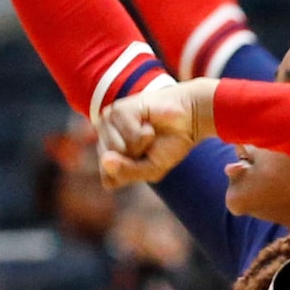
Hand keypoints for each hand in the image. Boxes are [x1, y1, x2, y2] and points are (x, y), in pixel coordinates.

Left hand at [95, 78, 214, 187]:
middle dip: (137, 159)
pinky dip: (147, 134)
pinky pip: (131, 136)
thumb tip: (106, 160)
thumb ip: (127, 173)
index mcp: (106, 155)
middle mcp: (101, 137)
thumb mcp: (151, 170)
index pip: (109, 180)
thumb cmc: (169, 145)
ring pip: (118, 150)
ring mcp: (107, 122)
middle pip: (111, 165)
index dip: (133, 175)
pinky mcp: (117, 110)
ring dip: (142, 145)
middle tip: (149, 145)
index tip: (145, 162)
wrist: (188, 119)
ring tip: (149, 132)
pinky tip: (149, 123)